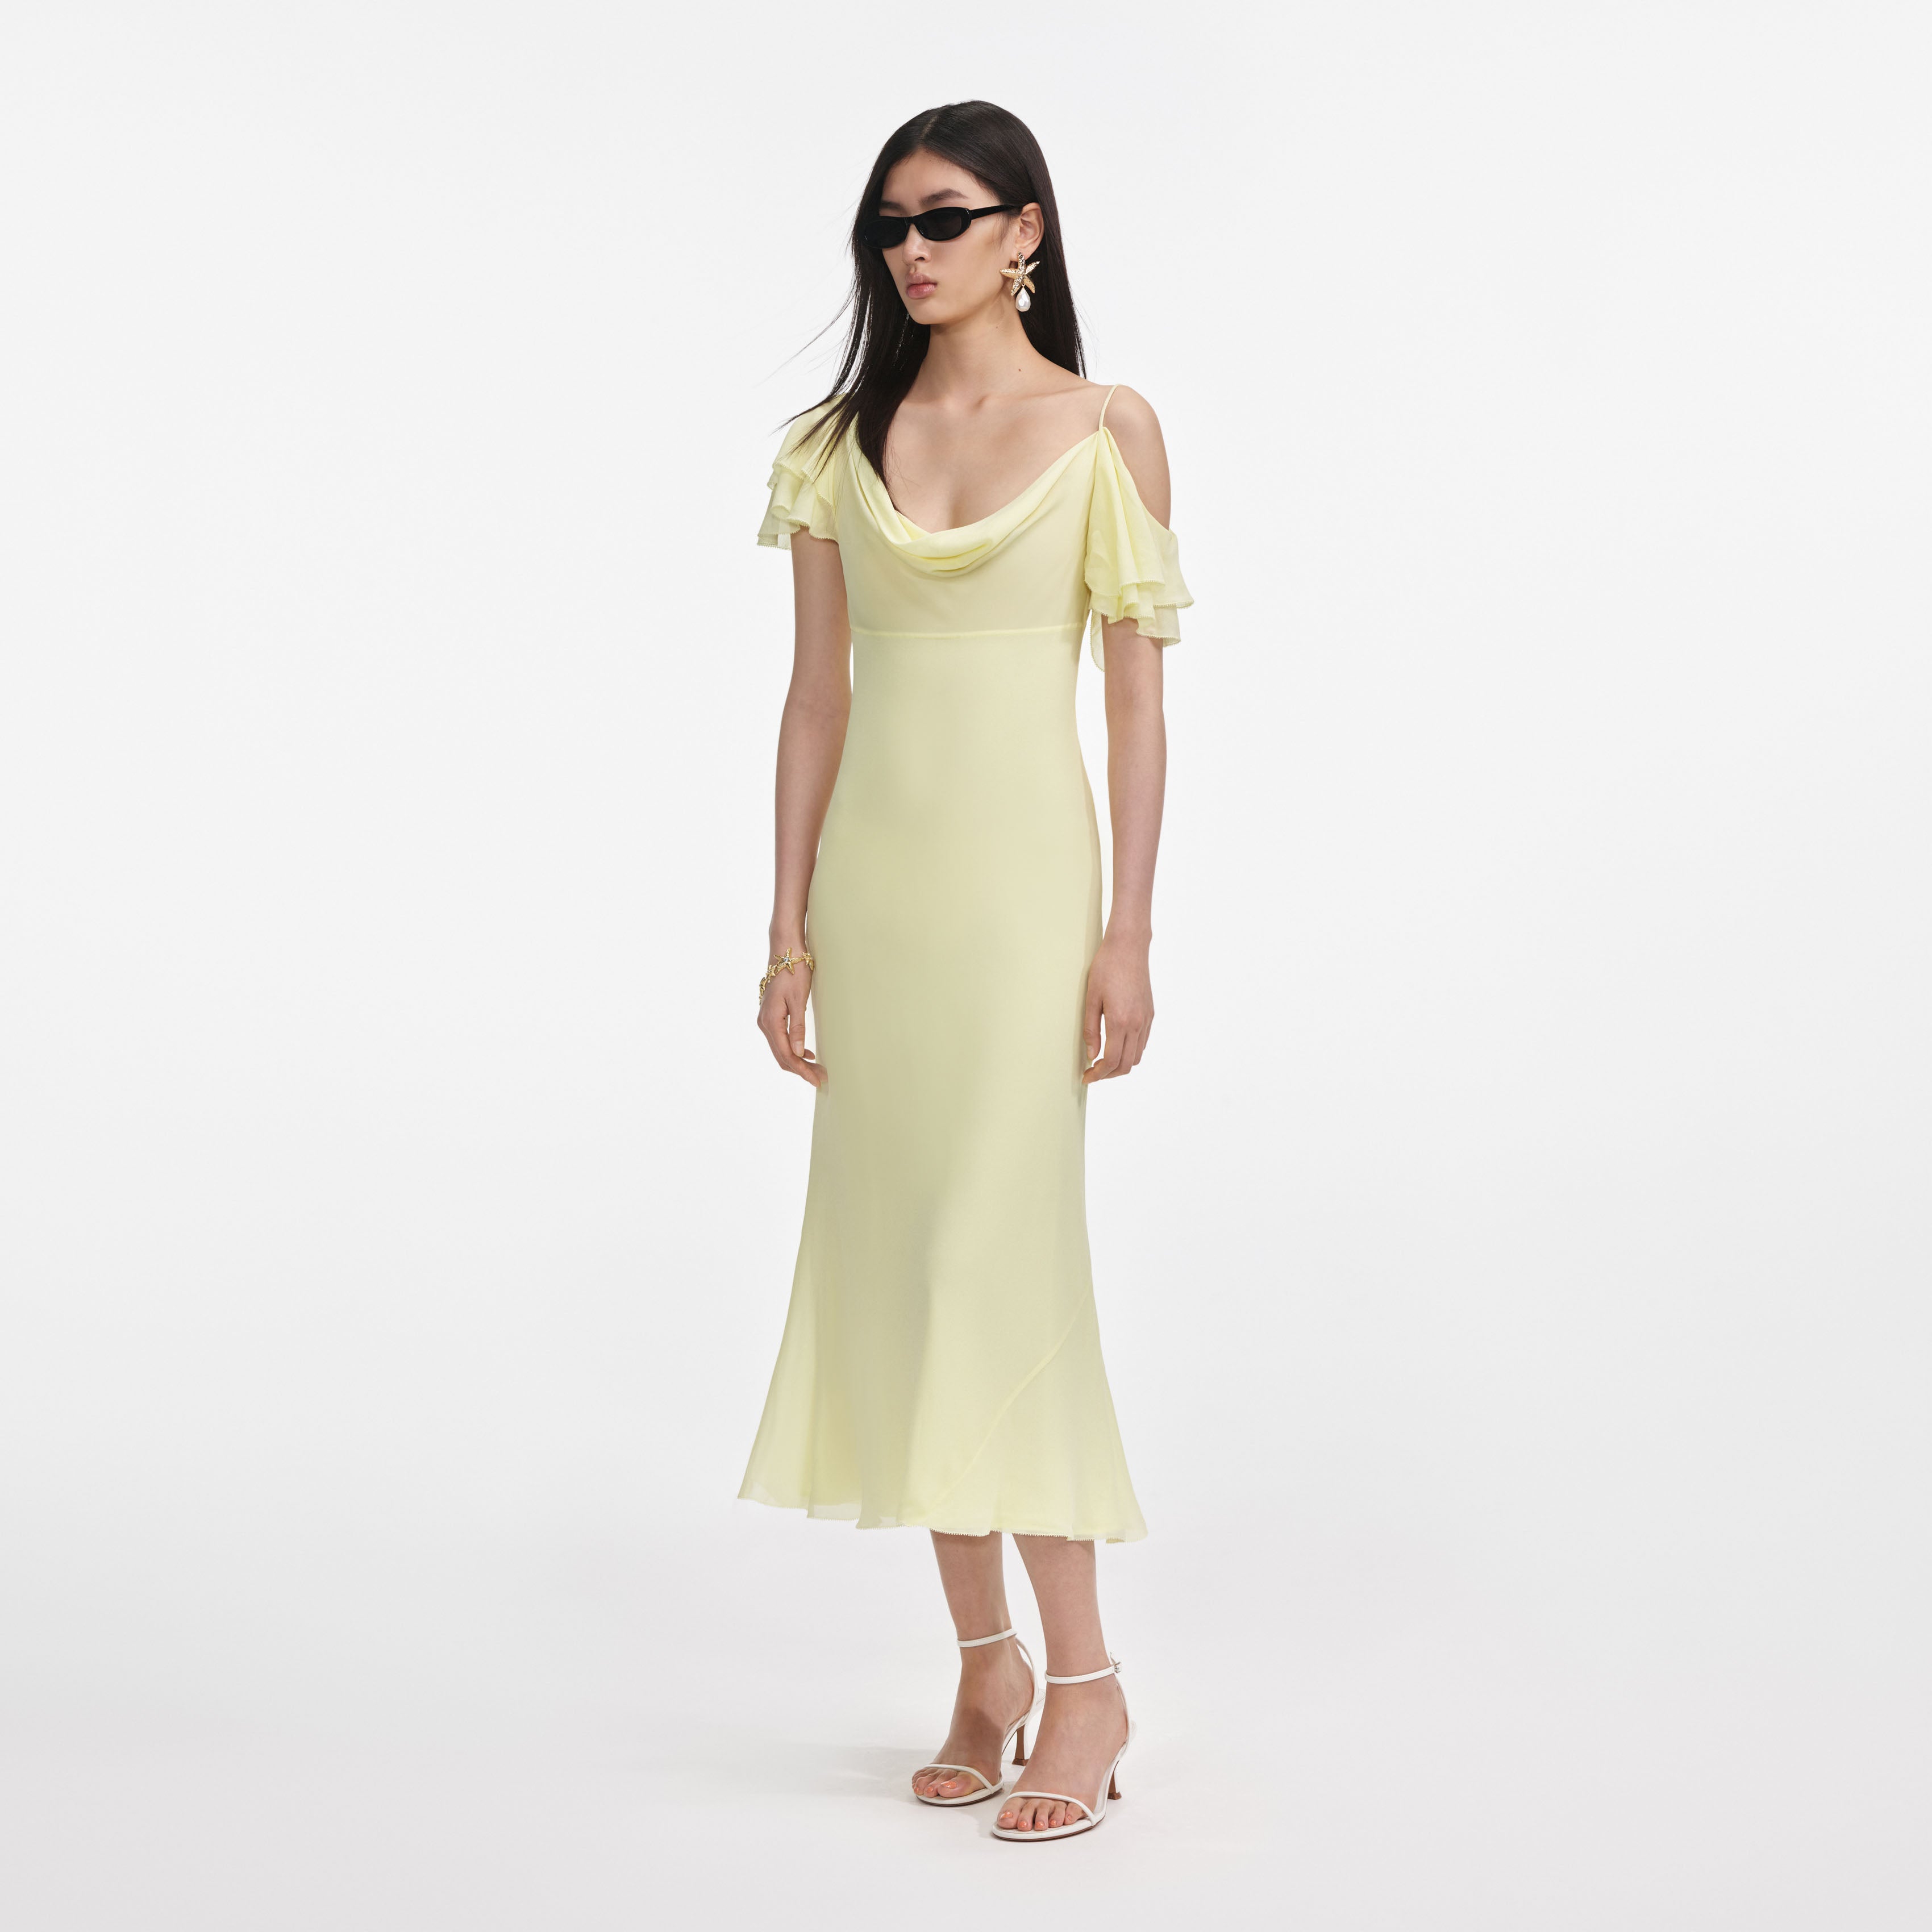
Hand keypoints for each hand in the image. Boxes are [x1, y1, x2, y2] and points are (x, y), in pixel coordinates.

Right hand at [758, 951, 822, 1086]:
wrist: (785, 953)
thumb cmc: (794, 973)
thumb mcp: (799, 1001)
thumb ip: (798, 1028)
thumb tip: (800, 1053)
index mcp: (771, 1022)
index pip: (787, 1055)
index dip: (802, 1070)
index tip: (817, 1080)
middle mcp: (764, 1024)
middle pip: (782, 1056)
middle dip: (801, 1070)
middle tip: (820, 1078)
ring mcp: (765, 1021)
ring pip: (780, 1050)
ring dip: (797, 1061)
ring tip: (816, 1069)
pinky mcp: (770, 1017)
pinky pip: (780, 1040)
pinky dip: (793, 1050)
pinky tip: (807, 1054)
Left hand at [1082, 933, 1153, 1081]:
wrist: (1129, 947)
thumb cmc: (1106, 968)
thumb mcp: (1091, 998)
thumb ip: (1091, 1030)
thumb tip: (1091, 1055)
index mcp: (1120, 1021)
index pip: (1111, 1061)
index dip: (1098, 1075)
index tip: (1087, 1077)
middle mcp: (1137, 1024)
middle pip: (1126, 1064)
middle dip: (1109, 1075)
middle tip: (1093, 1073)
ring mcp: (1146, 1019)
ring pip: (1137, 1056)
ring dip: (1121, 1064)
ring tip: (1103, 1061)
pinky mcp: (1150, 1014)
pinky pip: (1143, 1042)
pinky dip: (1130, 1051)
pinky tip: (1117, 1045)